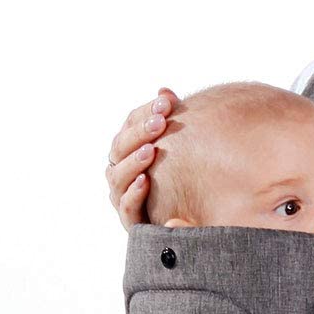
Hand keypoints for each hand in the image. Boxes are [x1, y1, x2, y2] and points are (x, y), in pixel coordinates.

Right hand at [105, 88, 182, 229]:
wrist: (196, 220)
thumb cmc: (186, 178)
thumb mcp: (183, 147)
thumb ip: (169, 120)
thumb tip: (164, 90)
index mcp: (130, 152)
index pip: (129, 127)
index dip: (144, 113)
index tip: (167, 101)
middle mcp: (121, 173)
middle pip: (119, 148)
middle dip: (139, 133)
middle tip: (160, 121)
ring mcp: (123, 197)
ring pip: (118, 177)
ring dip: (133, 161)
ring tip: (151, 151)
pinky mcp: (133, 223)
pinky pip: (127, 209)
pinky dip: (133, 195)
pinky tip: (145, 181)